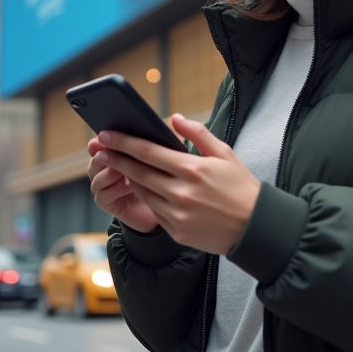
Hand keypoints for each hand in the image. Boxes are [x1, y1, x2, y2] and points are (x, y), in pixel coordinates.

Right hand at [89, 137, 160, 232]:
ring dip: (111, 171)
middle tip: (115, 150)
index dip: (102, 140)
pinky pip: (103, 195)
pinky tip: (129, 185)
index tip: (108, 135)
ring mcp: (104, 187)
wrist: (164, 209)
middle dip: (105, 153)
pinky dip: (115, 188)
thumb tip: (161, 127)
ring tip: (125, 169)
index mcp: (116, 155)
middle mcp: (106, 170)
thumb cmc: (162, 181)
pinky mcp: (107, 203)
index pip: (102, 144)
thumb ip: (152, 146)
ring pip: (96, 177)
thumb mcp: (157, 161)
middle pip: (96, 158)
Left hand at [94, 115, 260, 254]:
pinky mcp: (177, 232)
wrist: (254, 228)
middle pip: (138, 172)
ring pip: (143, 192)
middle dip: (115, 159)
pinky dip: (146, 197)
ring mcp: (177, 215)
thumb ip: (198, 134)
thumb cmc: (241, 188)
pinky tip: (142, 188)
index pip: (148, 152)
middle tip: (98, 149)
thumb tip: (175, 118)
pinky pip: (154, 211)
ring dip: (129, 178)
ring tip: (119, 166)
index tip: (106, 135)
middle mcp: (181, 193)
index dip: (123, 142)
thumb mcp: (225, 154)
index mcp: (193, 169)